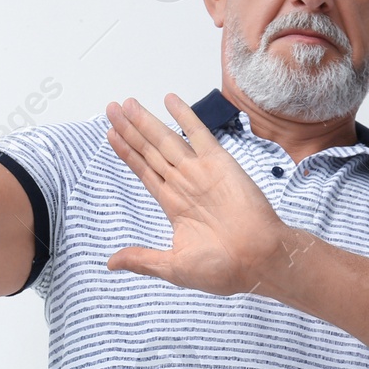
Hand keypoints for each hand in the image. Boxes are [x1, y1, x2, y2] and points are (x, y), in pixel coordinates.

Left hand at [104, 94, 292, 295]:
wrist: (258, 261)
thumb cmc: (222, 268)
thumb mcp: (173, 267)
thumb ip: (142, 259)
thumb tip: (111, 262)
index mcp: (173, 204)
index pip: (143, 171)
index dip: (127, 152)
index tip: (110, 134)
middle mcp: (183, 183)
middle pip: (149, 150)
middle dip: (129, 130)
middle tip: (111, 108)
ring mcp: (200, 171)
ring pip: (165, 140)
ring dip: (145, 121)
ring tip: (126, 103)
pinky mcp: (219, 163)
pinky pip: (197, 134)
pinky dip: (184, 115)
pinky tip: (169, 100)